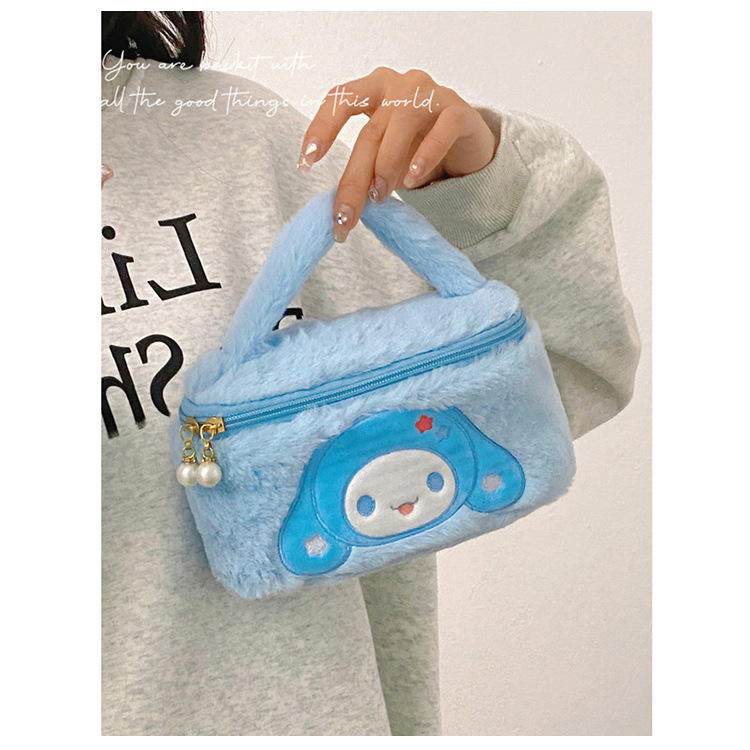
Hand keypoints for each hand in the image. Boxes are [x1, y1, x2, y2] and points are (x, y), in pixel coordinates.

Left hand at [297, 66, 499, 241]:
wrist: (467, 143)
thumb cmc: (418, 146)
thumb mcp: (386, 157)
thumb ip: (366, 170)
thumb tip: (343, 207)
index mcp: (373, 90)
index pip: (340, 99)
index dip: (321, 128)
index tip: (306, 162)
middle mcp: (399, 85)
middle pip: (370, 132)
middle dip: (354, 178)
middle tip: (344, 216)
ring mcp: (431, 93)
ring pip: (401, 124)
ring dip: (385, 164)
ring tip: (379, 195)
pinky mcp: (459, 111)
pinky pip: (442, 130)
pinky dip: (426, 154)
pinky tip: (413, 177)